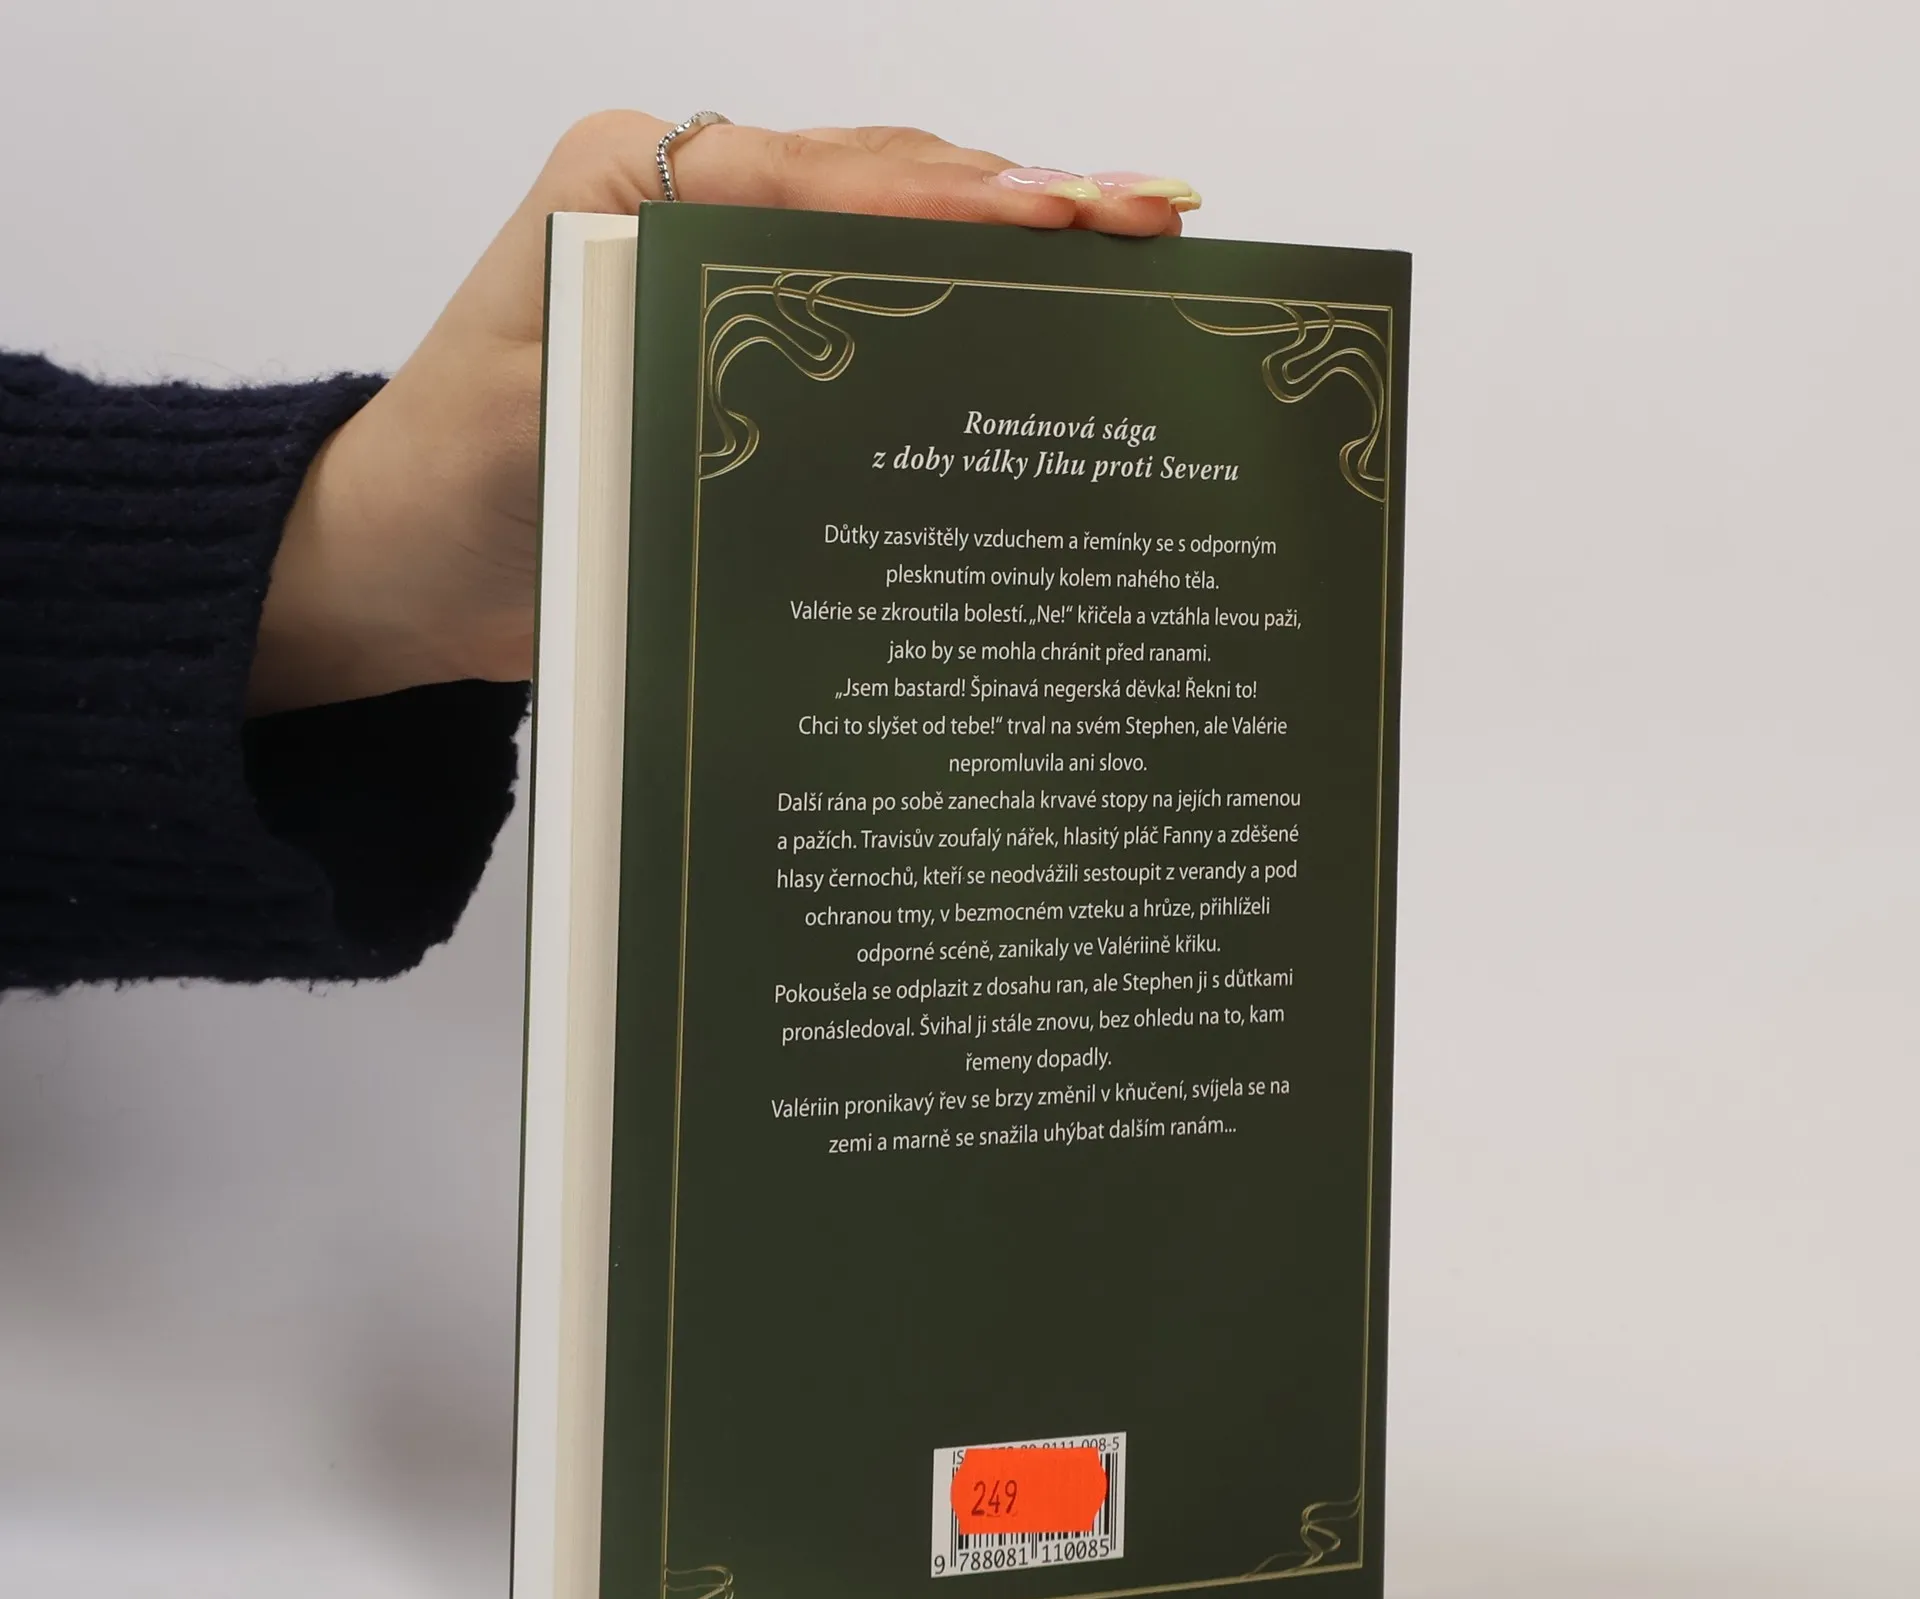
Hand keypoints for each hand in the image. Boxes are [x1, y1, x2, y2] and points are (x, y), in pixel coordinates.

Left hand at [252, 114, 1198, 713]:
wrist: (406, 566)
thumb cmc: (451, 486)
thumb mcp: (545, 410)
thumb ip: (664, 345)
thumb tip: (824, 326)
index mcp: (636, 185)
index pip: (827, 176)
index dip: (957, 197)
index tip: (1073, 213)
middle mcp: (690, 205)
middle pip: (882, 183)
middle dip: (1022, 198)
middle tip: (1154, 217)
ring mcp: (728, 272)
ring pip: (894, 230)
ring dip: (1012, 240)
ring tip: (1138, 248)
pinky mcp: (751, 346)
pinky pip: (872, 306)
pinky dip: (960, 306)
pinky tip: (1044, 318)